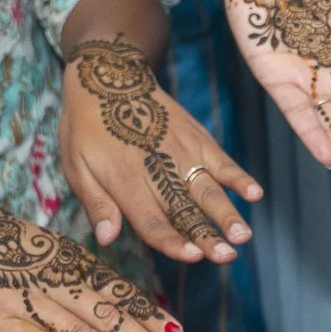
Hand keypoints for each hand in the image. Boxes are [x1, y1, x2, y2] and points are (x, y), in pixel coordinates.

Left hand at [62, 38, 260, 265]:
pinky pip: (221, 161)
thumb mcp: (75, 164)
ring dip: (227, 213)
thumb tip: (107, 238)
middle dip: (207, 235)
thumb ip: (96, 202)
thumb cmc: (86, 126)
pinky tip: (255, 193)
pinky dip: (239, 177)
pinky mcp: (197, 139)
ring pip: (207, 189)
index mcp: (125, 181)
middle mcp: (158, 169)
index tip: (193, 256)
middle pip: (185, 210)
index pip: (152, 220)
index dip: (172, 241)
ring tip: (244, 235)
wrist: (108, 75)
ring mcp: (181, 153)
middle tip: (226, 255)